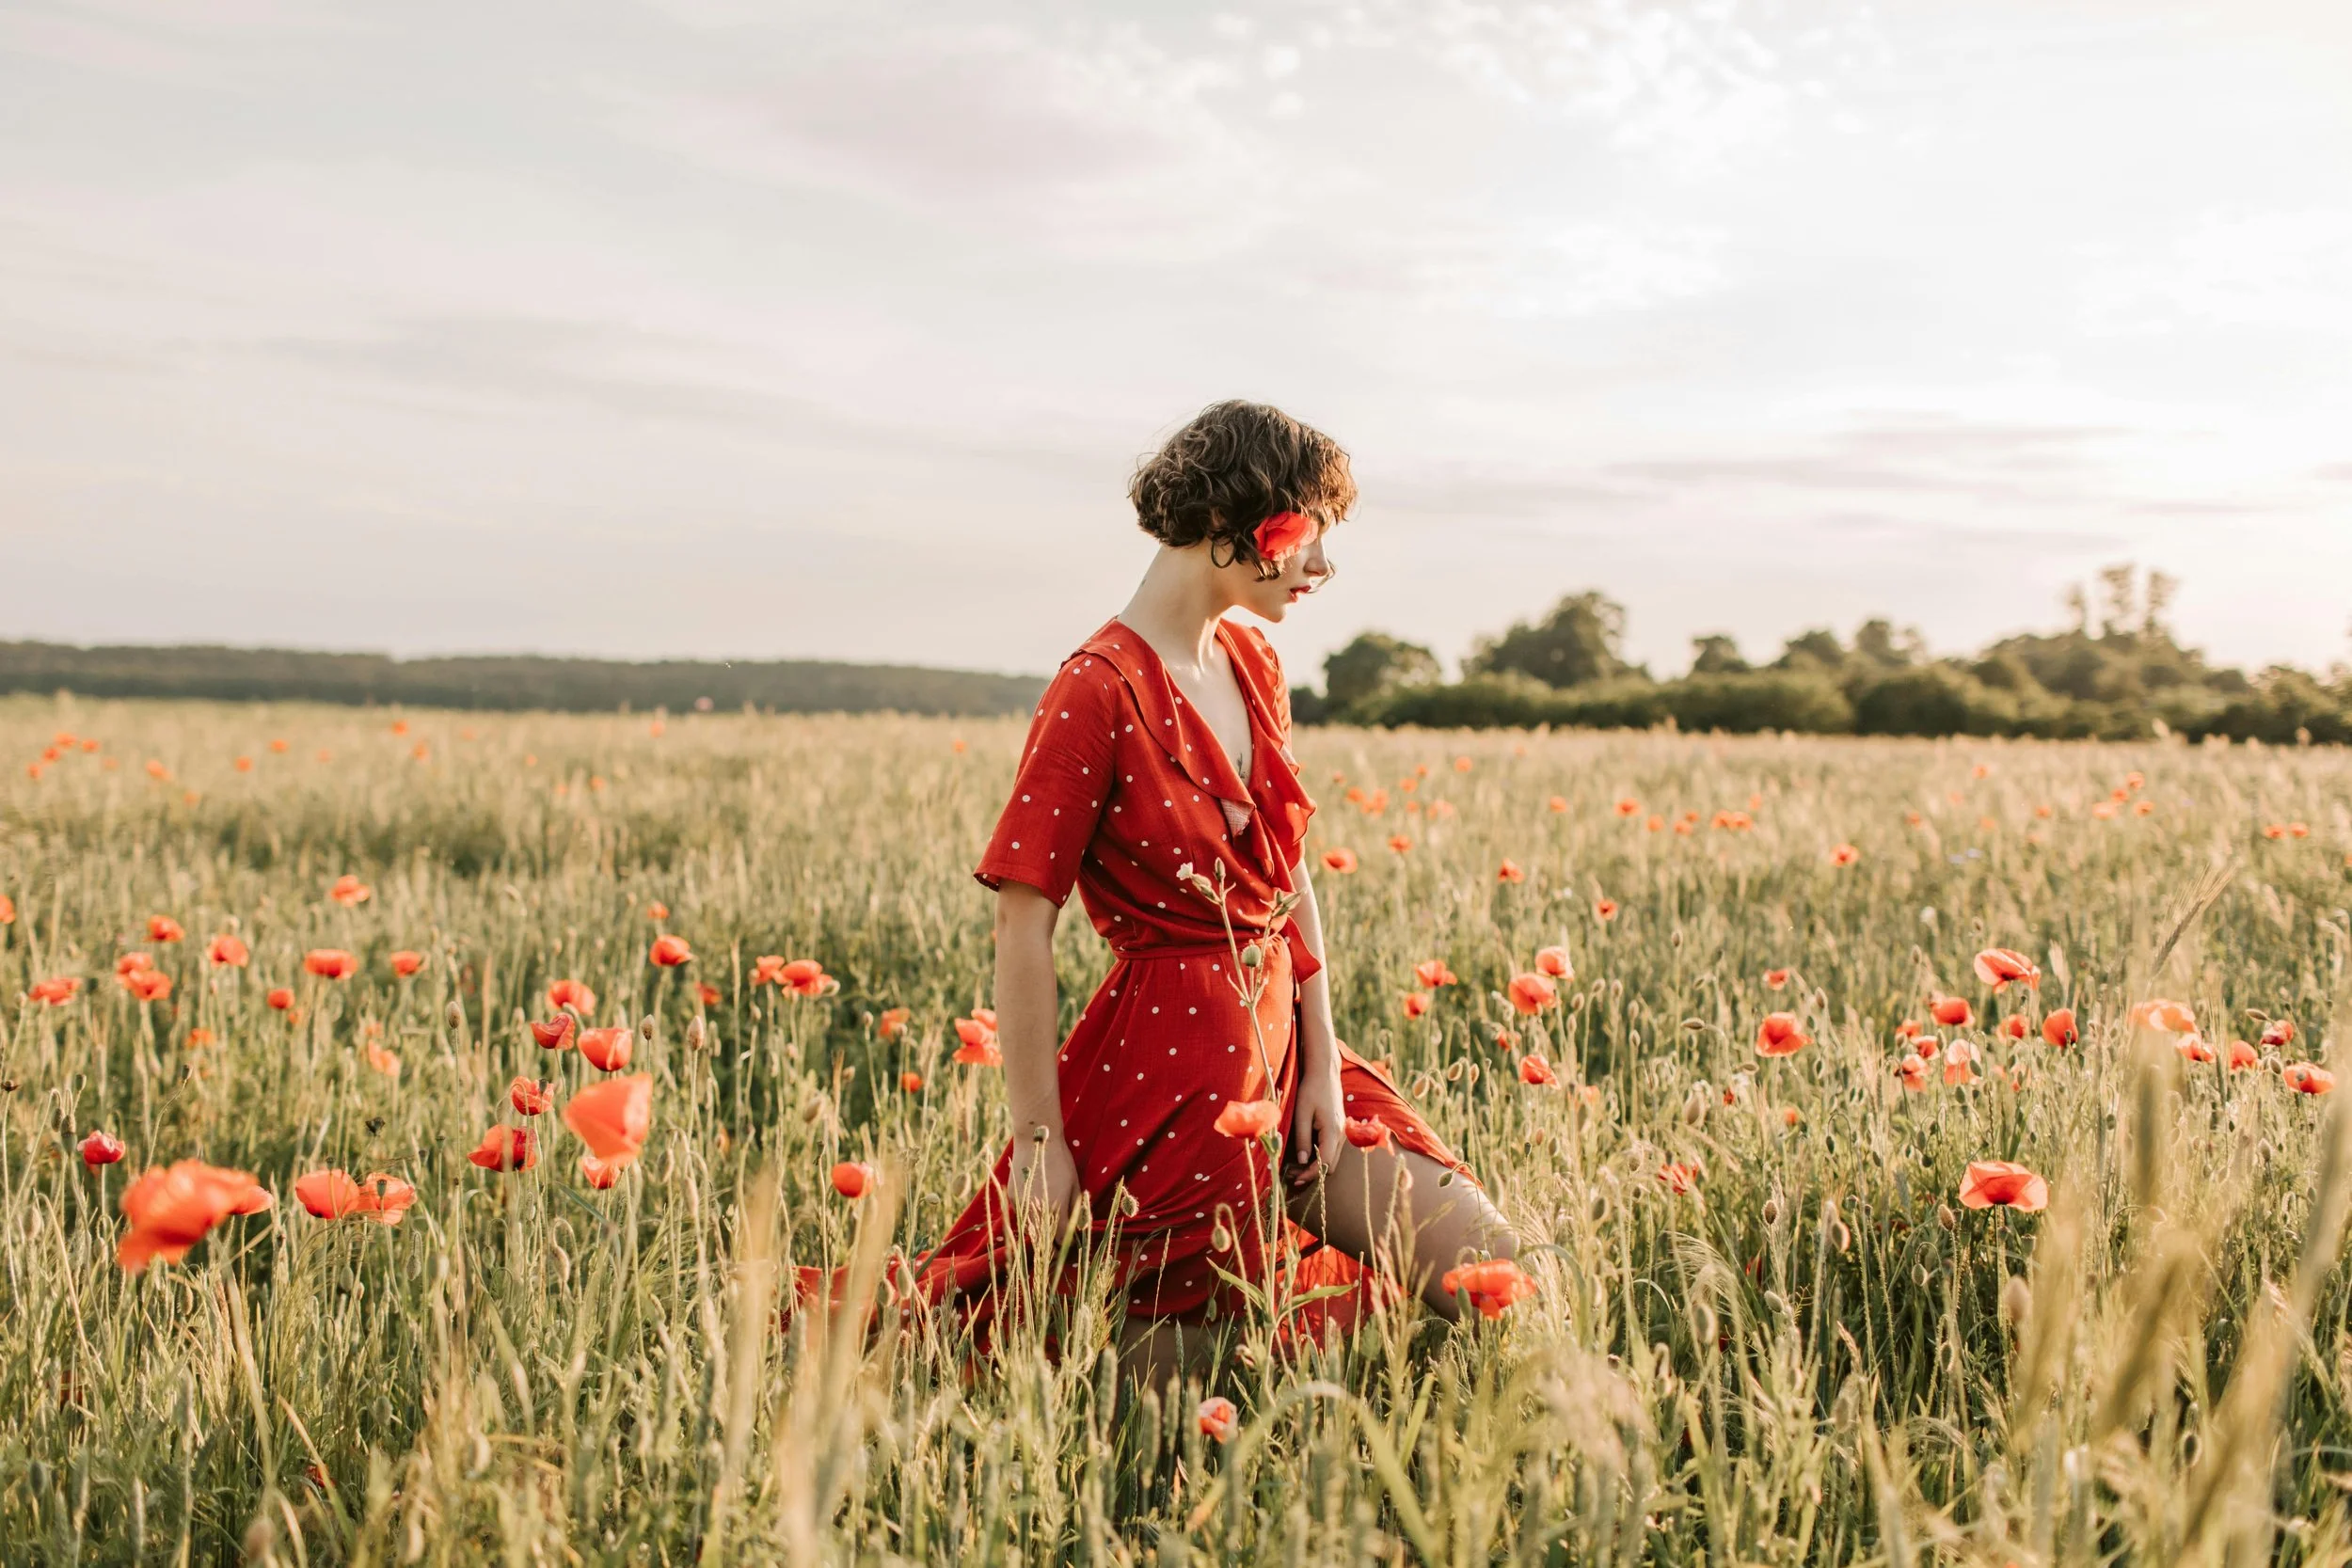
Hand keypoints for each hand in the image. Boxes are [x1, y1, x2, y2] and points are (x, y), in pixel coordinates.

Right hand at [1005, 1125, 1084, 1239]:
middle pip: (1044, 1238)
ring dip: (1039, 1230)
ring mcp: (1022, 1205)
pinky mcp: (1012, 1198)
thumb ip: (1074, 1208)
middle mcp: (1037, 1211)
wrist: (1036, 1141)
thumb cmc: (1061, 1161)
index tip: (1070, 1244)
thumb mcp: (1074, 1184)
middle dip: (1052, 1241)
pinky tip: (1036, 1206)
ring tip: (1047, 1226)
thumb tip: (1077, 1225)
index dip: (1067, 1243)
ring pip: (1030, 1228)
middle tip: (1058, 1240)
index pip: (1061, 1238)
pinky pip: (1021, 1214)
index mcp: (1056, 1210)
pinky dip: (1029, 1215)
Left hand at [1286, 1060, 1344, 1188]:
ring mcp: (1342, 1132)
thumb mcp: (1301, 1113)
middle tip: (1292, 1174)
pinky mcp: (1338, 1128)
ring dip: (1315, 1165)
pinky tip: (1304, 1152)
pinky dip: (1319, 1156)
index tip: (1295, 1180)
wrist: (1324, 1073)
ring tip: (1294, 1166)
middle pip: (1330, 1165)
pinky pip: (1331, 1149)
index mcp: (1333, 1131)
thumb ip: (1302, 1138)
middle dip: (1312, 1173)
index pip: (1325, 1163)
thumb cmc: (1310, 1090)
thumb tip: (1301, 1161)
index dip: (1311, 1175)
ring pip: (1332, 1158)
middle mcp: (1341, 1134)